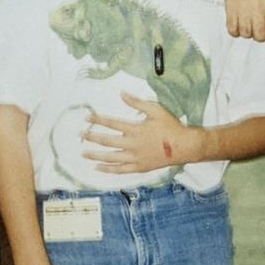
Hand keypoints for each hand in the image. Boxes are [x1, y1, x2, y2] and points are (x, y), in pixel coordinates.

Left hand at [83, 93, 199, 172]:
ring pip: (111, 157)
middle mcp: (132, 145)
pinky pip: (120, 170)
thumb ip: (137, 103)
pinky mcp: (139, 168)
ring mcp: (135, 158)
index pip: (111, 123)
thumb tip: (122, 93)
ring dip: (96, 155)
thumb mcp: (155, 110)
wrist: (184, 146)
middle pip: (107, 141)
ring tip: (84, 153)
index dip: (98, 120)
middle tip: (80, 135)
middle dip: (92, 137)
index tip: (87, 118)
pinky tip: (98, 168)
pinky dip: (108, 170)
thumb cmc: (170, 126)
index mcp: (135, 129)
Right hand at [222, 0, 264, 40]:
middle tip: (258, 26)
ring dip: (247, 31)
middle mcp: (258, 8)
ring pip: (246, 34)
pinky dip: (235, 30)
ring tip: (247, 23)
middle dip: (260, 33)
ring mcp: (242, 9)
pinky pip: (232, 29)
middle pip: (260, 35)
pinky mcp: (229, 8)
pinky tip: (237, 23)